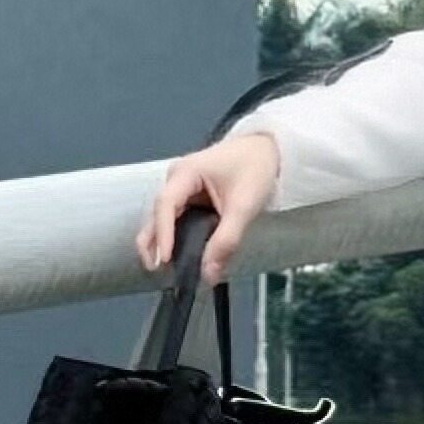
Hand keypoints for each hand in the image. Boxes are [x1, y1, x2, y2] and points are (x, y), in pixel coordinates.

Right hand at [134, 129, 281, 285]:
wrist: (269, 150)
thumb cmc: (256, 169)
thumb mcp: (244, 206)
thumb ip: (226, 240)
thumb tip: (208, 274)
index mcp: (186, 172)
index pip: (165, 205)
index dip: (163, 234)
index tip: (165, 260)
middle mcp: (176, 179)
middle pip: (157, 213)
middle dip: (155, 243)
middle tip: (158, 271)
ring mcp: (180, 188)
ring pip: (163, 219)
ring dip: (164, 243)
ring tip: (169, 270)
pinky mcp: (188, 197)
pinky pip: (176, 220)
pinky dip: (176, 238)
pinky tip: (179, 257)